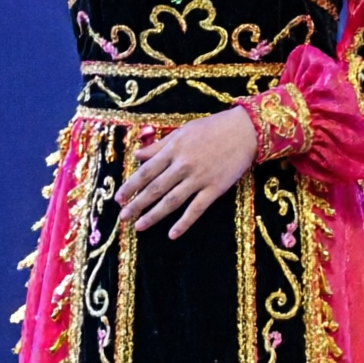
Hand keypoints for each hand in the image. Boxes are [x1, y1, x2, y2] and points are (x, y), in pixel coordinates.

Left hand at [116, 108, 259, 239]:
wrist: (245, 131)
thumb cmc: (214, 128)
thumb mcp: (183, 131)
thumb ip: (160, 145)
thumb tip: (137, 155)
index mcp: (173, 150)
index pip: (146, 171)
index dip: (131, 186)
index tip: (118, 198)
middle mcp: (182, 165)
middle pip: (155, 188)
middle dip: (136, 204)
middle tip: (123, 218)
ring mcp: (199, 178)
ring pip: (171, 201)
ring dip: (153, 215)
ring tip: (140, 226)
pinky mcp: (215, 188)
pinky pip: (196, 209)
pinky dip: (184, 223)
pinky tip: (172, 234)